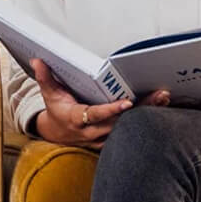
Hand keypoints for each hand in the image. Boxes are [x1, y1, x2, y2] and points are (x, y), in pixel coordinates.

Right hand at [31, 60, 167, 148]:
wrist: (58, 133)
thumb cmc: (57, 110)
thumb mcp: (49, 94)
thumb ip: (45, 77)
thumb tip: (37, 60)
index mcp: (76, 119)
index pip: (95, 115)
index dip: (111, 110)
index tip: (126, 102)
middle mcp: (91, 132)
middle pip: (120, 121)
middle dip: (140, 108)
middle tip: (159, 94)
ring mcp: (102, 138)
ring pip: (128, 128)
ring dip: (147, 114)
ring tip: (163, 98)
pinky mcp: (111, 141)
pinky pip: (130, 132)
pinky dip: (145, 120)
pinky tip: (160, 107)